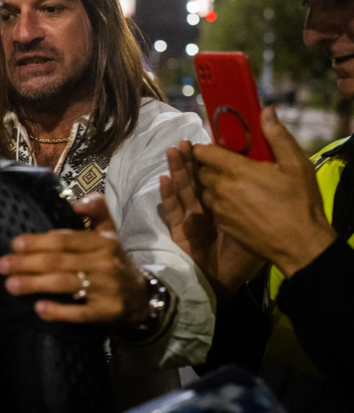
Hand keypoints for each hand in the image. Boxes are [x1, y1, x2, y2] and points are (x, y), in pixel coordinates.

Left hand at [0, 194, 148, 326]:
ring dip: (35, 285)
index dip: (39, 242)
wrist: (142, 296)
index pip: (65, 240)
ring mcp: (106, 289)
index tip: (15, 244)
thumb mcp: (110, 232)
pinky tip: (39, 309)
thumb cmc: (114, 261)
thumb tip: (77, 203)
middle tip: (2, 266)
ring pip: (65, 285)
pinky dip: (59, 312)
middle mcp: (103, 264)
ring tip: (11, 285)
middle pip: (59, 262)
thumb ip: (97, 210)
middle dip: (27, 264)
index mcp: (101, 242)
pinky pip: (80, 313)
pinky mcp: (107, 312)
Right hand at [159, 141, 263, 299]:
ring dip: (178, 170)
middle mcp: (205, 209)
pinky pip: (173, 210)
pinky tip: (164, 180)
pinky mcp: (179, 231)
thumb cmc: (243, 259)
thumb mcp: (257, 225)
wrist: (226, 286)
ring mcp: (190, 219)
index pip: (216, 177)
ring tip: (173, 151)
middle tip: (186, 141)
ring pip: (183, 190)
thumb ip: (256, 200)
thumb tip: (262, 177)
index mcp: (225, 205)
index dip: (211, 160)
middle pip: (196, 180)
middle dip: (190, 160)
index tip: (208, 141)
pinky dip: (168, 195)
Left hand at [193, 107, 335, 277]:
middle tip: (222, 164)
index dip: (204, 148)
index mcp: (235, 170)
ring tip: (227, 183)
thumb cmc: (300, 203)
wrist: (300, 245)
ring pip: (204, 190)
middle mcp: (221, 188)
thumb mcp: (296, 165)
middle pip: (201, 171)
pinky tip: (232, 202)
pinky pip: (211, 209)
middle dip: (207, 165)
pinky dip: (216, 203)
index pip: (204, 153)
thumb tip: (265, 111)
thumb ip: (277, 135)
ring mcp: (219, 209)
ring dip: (210, 185)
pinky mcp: (222, 225)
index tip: (212, 147)